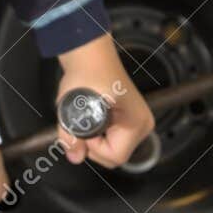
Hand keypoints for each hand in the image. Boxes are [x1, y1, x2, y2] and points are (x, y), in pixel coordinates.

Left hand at [54, 34, 155, 170]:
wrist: (89, 55)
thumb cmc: (87, 73)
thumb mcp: (72, 107)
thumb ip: (71, 136)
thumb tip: (75, 157)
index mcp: (137, 123)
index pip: (114, 157)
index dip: (93, 147)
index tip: (84, 126)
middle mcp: (142, 126)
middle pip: (113, 157)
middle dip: (92, 145)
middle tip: (83, 120)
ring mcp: (136, 124)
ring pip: (110, 150)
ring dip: (93, 139)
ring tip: (86, 116)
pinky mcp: (127, 122)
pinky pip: (109, 140)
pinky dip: (96, 134)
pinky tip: (90, 116)